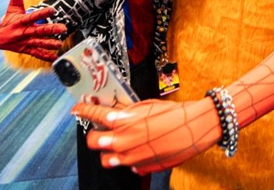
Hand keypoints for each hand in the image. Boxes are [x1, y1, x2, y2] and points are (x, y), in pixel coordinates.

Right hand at [0, 0, 67, 60]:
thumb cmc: (8, 22)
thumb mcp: (12, 9)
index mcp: (20, 22)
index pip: (32, 16)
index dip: (42, 13)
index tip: (53, 9)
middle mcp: (23, 32)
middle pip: (38, 31)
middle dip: (51, 30)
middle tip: (63, 28)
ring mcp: (24, 42)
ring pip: (38, 43)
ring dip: (49, 44)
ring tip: (60, 44)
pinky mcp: (26, 50)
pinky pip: (36, 53)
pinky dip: (45, 56)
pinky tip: (54, 57)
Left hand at [72, 97, 221, 173]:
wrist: (196, 127)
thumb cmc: (175, 113)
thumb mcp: (147, 106)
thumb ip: (127, 112)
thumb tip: (114, 113)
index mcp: (123, 121)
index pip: (94, 115)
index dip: (83, 111)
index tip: (78, 109)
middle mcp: (123, 141)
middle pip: (92, 142)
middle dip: (93, 136)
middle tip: (99, 131)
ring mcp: (131, 157)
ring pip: (106, 160)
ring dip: (110, 152)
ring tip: (120, 144)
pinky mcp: (142, 167)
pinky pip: (129, 166)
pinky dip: (131, 159)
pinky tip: (141, 149)